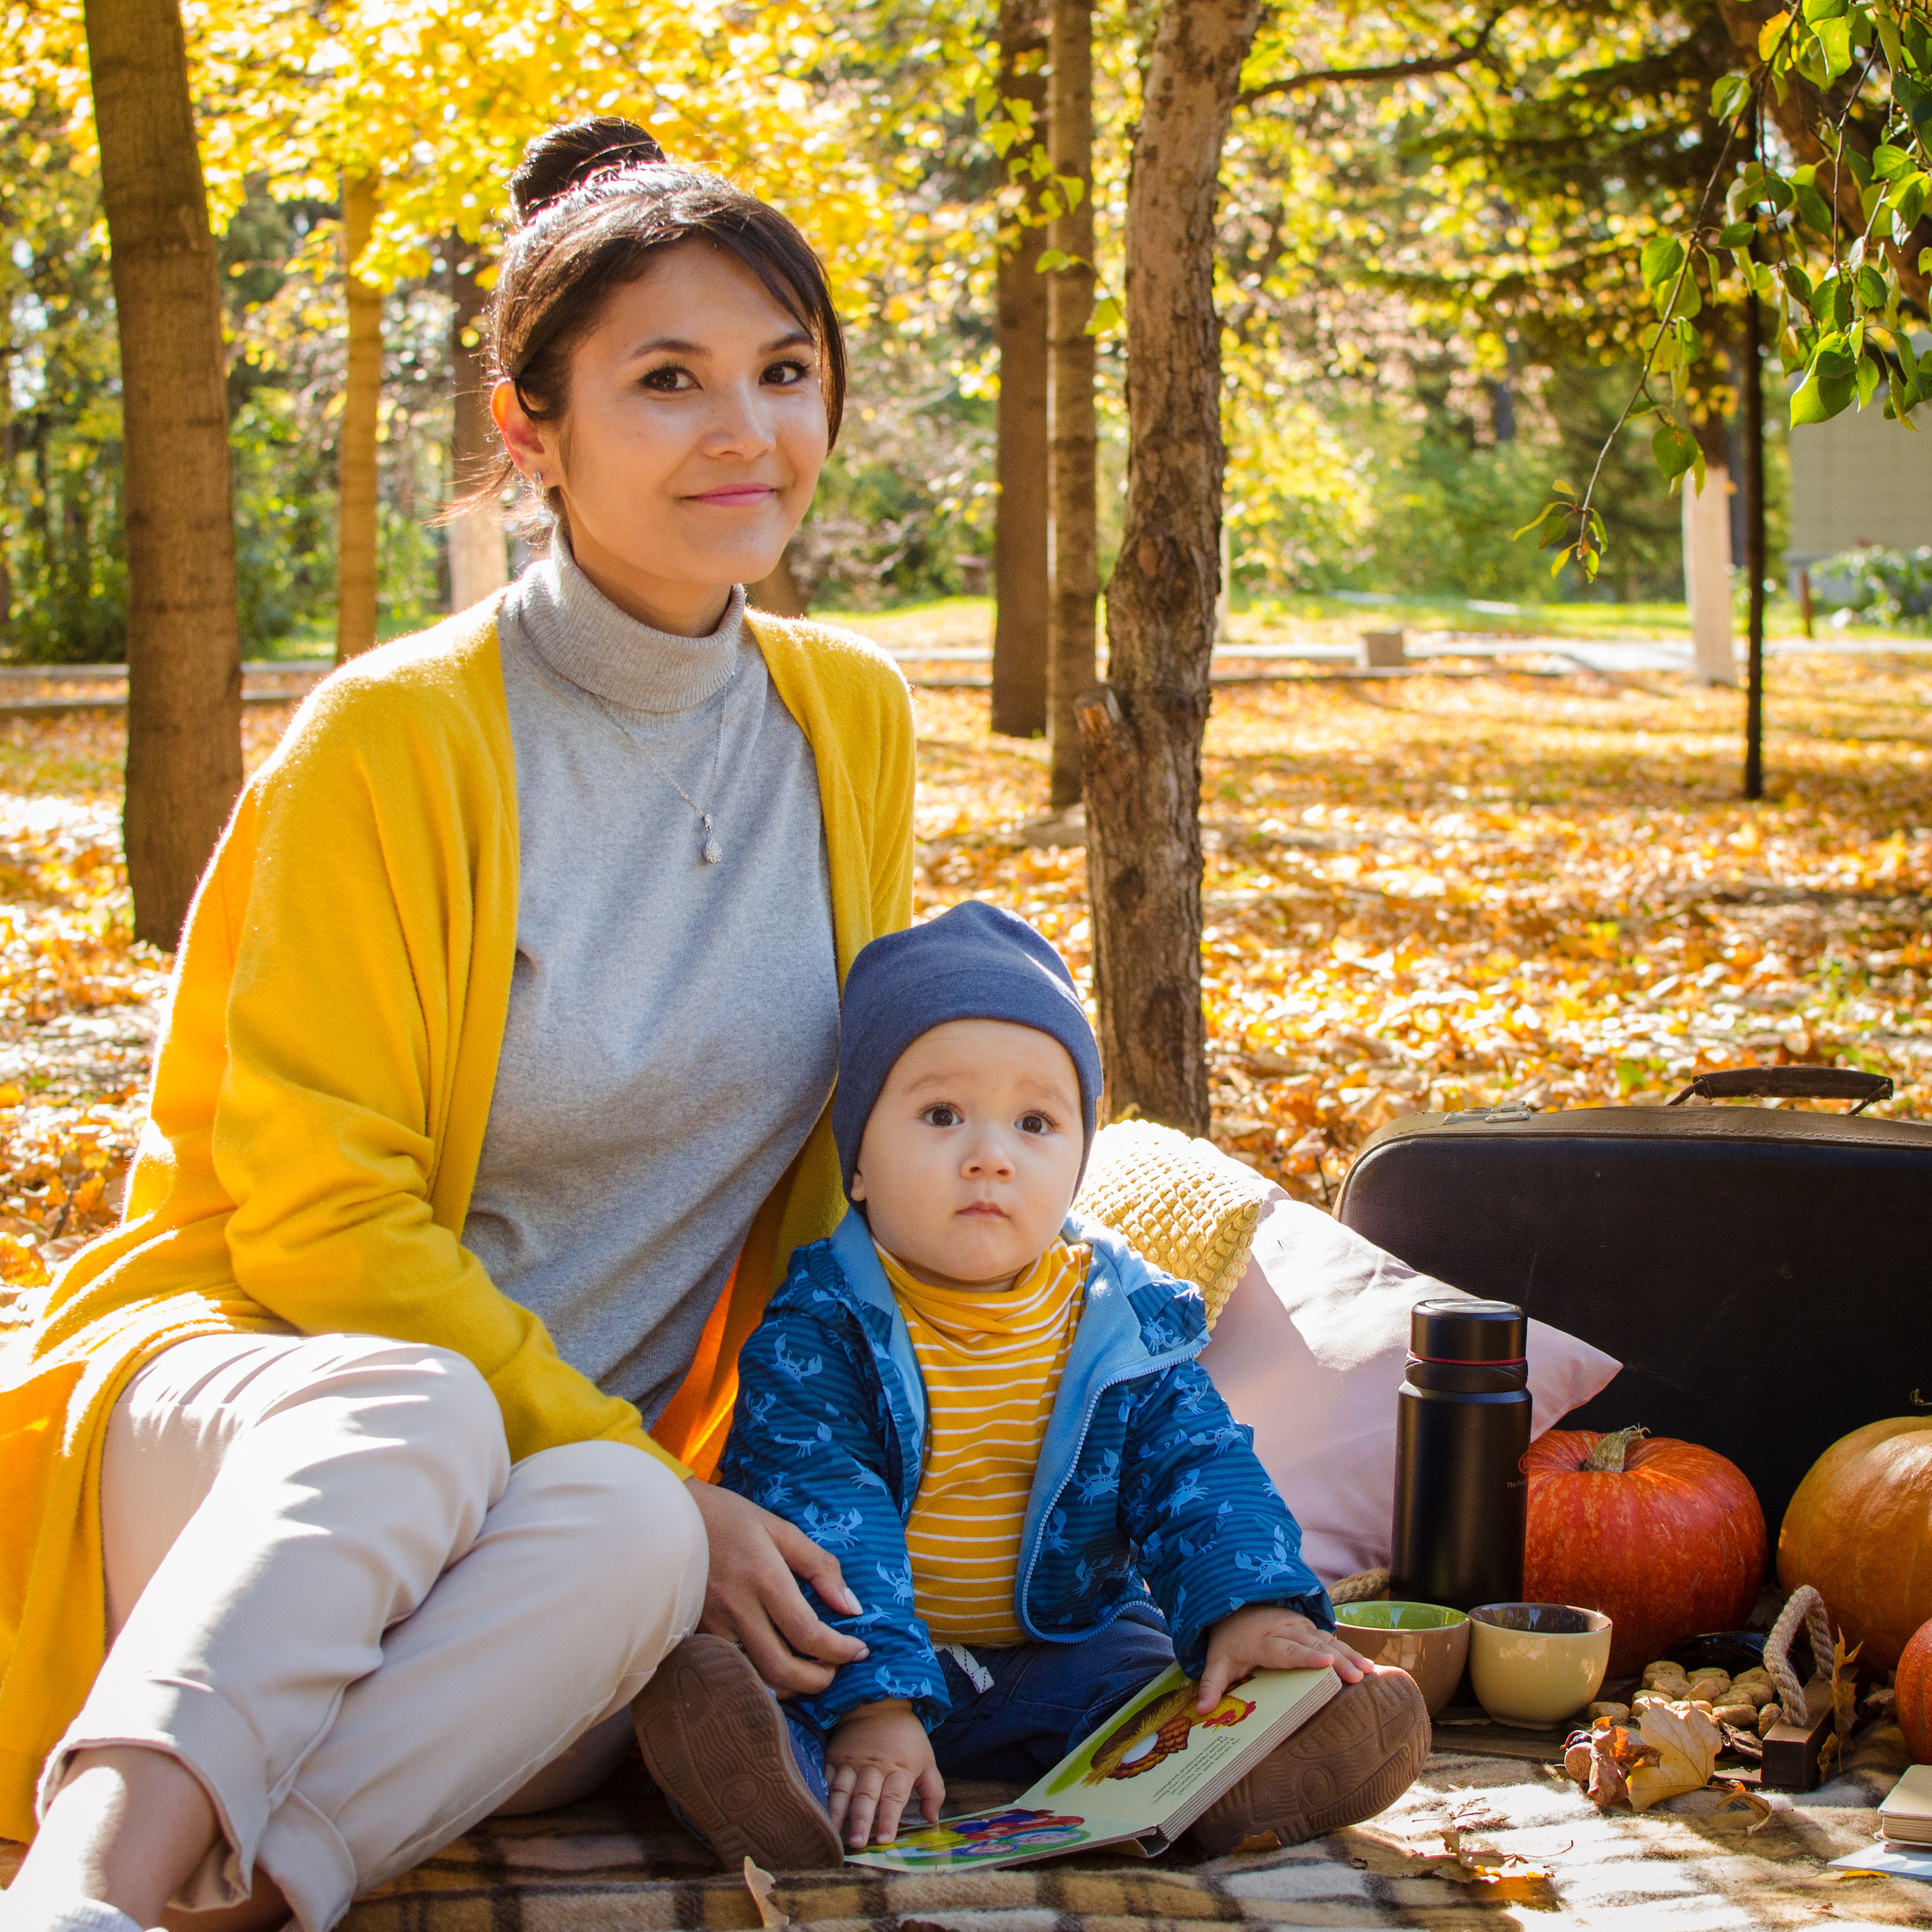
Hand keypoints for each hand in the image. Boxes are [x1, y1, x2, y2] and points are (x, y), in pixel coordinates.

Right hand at [684, 1478, 869, 1696]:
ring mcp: (712, 1626)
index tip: (859, 1651)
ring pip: (754, 1677)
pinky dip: (757, 1677)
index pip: (807, 1633)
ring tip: (807, 1671)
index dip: (839, 1650)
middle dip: (816, 1681)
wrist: (662, 1518)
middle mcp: (737, 1609)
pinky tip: (771, 1666)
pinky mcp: (695, 1634)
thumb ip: (819, 1566)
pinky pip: (731, 1669)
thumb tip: (852, 1607)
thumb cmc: (726, 1518)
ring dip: (787, 1685)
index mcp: (764, 1578)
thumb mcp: (779, 1529)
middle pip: (781, 1669)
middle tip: (834, 1672)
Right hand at [825, 1700, 944, 1848]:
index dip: (889, 1818)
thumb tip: (933, 1821)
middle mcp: (874, 1767)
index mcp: (899, 1768)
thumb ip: (933, 1791)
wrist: (879, 1705)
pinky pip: (826, 1778)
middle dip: (861, 1819)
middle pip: (867, 1795)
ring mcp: (852, 1762)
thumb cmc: (905, 1739)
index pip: (894, 1797)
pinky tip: (818, 1811)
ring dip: (838, 1812)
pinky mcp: (834, 1757)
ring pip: (843, 1789)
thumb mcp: (927, 1760)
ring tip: (833, 1833)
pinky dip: (822, 1794)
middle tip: (857, 1843)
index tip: (885, 1840)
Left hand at [1197, 1605, 1368, 1709]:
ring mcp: (1299, 1626)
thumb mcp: (1215, 1660)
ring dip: (1348, 1655)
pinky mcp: (1308, 1627)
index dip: (1306, 1656)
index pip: (1287, 1650)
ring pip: (1326, 1640)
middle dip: (1336, 1660)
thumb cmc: (1227, 1639)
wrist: (1234, 1602)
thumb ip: (1210, 1685)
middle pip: (1313, 1646)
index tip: (1326, 1662)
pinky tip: (1367, 1665)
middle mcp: (1284, 1630)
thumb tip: (1201, 1711)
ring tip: (1368, 1672)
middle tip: (1358, 1677)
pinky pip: (1330, 1638)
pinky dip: (1348, 1650)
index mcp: (1263, 1641)